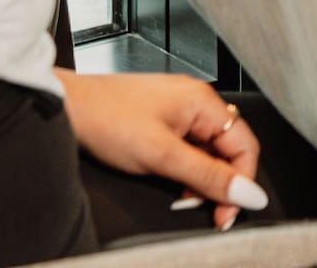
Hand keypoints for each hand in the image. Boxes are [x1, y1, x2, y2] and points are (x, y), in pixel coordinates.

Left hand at [57, 71, 266, 232]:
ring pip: (208, 152)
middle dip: (219, 185)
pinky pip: (189, 148)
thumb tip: (247, 193)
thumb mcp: (162, 157)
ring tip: (180, 198)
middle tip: (203, 212)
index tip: (228, 214)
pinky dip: (184, 171)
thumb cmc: (108, 119)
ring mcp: (180, 110)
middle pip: (228, 150)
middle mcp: (197, 102)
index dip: (241, 184)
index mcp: (205, 102)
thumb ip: (207, 177)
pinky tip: (170, 182)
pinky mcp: (164, 119)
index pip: (245, 146)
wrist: (69, 107)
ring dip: (200, 181)